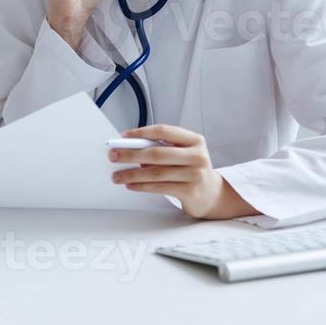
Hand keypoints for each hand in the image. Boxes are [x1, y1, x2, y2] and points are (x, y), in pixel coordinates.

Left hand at [107, 124, 237, 218]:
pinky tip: (130, 185)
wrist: (212, 194)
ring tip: (117, 175)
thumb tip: (129, 148)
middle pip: (157, 153)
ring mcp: (196, 174)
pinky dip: (142, 186)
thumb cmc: (191, 170)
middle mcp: (198, 156)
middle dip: (131, 154)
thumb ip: (162, 148)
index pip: (164, 131)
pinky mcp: (190, 192)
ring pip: (156, 172)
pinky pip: (160, 187)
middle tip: (113, 156)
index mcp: (195, 140)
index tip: (123, 136)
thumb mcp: (182, 154)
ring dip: (132, 174)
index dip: (141, 132)